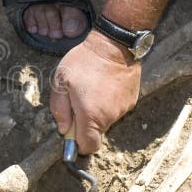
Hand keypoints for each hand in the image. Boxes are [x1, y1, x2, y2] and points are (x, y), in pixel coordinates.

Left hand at [50, 29, 140, 152]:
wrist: (114, 45)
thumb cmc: (84, 62)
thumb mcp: (60, 83)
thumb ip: (59, 109)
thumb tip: (63, 129)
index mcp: (91, 116)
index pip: (88, 146)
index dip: (77, 143)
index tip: (71, 131)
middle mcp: (110, 117)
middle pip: (96, 133)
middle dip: (85, 124)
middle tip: (77, 102)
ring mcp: (123, 109)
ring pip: (106, 120)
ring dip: (97, 112)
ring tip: (91, 89)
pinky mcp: (132, 100)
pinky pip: (116, 109)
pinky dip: (108, 103)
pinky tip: (103, 85)